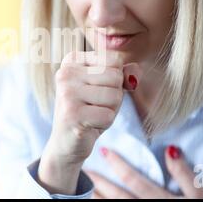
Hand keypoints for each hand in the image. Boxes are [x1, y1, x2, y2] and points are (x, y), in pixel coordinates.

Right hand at [38, 51, 132, 194]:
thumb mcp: (107, 88)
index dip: (115, 79)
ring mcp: (67, 93)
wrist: (67, 141)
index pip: (114, 59)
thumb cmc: (89, 110)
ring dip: (110, 110)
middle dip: (114, 95)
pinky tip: (89, 125)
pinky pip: (108, 115)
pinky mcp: (72, 114)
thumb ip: (123, 74)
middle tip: (95, 106)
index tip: (96, 90)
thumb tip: (136, 72)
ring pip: (114, 96)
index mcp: (72, 61)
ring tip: (93, 114)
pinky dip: (105, 123)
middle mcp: (66, 73)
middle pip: (115, 76)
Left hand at [86, 146, 202, 198]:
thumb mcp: (201, 196)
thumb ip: (185, 174)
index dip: (118, 164)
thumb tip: (170, 148)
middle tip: (84, 169)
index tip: (104, 151)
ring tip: (84, 187)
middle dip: (99, 182)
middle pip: (117, 195)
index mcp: (159, 199)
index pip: (133, 179)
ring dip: (98, 198)